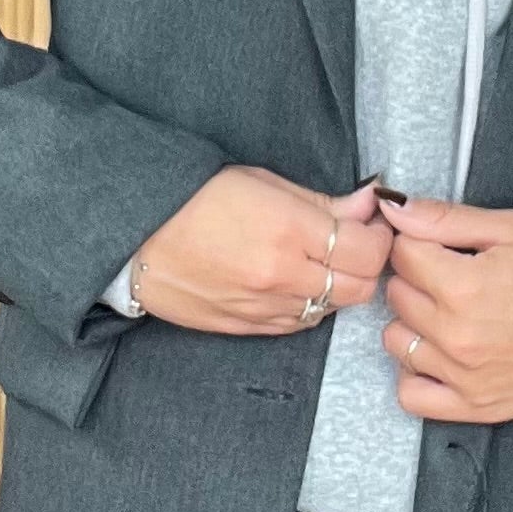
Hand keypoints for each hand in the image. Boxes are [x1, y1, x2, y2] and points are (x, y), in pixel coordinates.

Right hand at [126, 170, 390, 336]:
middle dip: (368, 265)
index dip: (379, 236)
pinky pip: (299, 324)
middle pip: (360, 287)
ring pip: (332, 309)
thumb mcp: (262, 182)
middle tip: (356, 242)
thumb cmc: (194, 197)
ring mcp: (264, 308)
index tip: (373, 223)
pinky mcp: (246, 328)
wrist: (133, 237)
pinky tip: (295, 280)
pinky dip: (309, 305)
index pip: (368, 250)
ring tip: (321, 260)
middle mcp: (281, 275)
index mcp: (289, 230)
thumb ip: (323, 201)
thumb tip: (370, 203)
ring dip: (338, 286)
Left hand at [377, 196, 512, 423]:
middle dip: (417, 279)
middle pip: (397, 295)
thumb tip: (393, 205)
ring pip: (396, 341)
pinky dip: (415, 374)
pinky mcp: (472, 406)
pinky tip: (437, 355)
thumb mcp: (511, 230)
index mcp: (461, 285)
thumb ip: (445, 218)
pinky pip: (411, 395)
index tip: (438, 248)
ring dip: (414, 324)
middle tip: (450, 277)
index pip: (401, 254)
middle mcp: (454, 334)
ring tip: (447, 314)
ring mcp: (461, 375)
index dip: (417, 244)